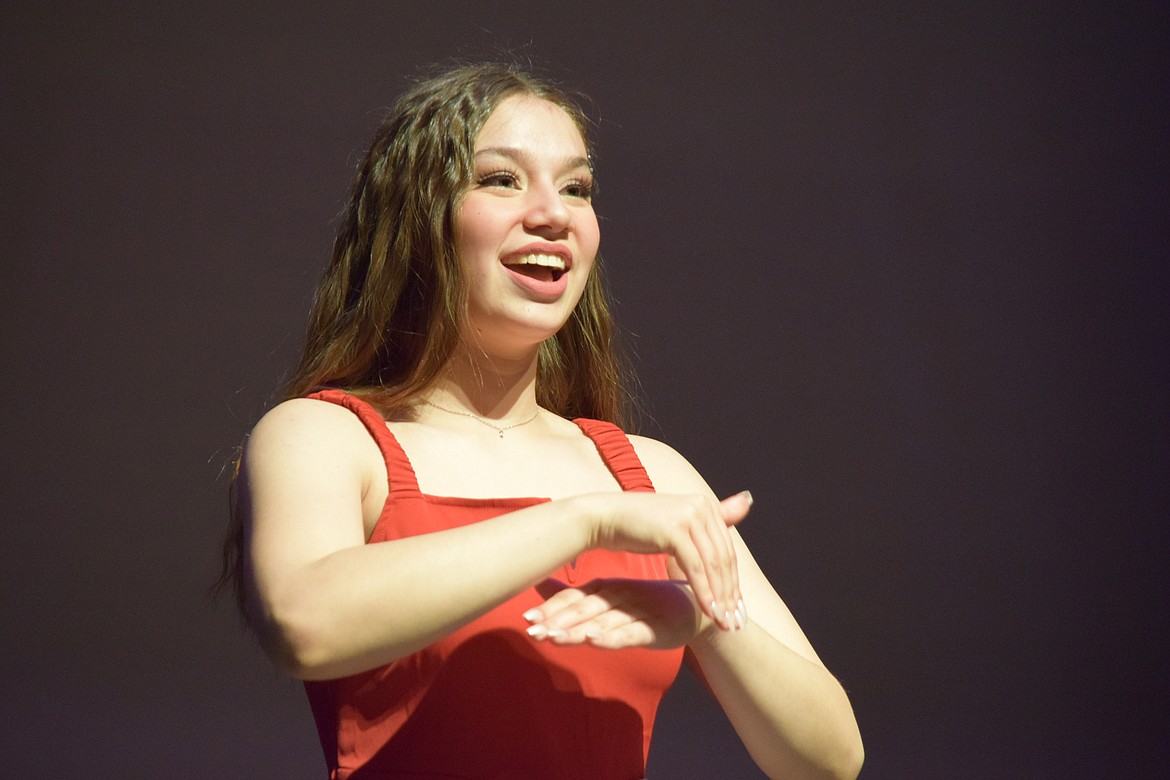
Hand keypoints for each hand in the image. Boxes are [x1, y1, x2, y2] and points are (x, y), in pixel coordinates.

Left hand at [523, 577, 719, 649]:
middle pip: (584, 609)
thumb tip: (536, 583)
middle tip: (533, 631)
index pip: (575, 598)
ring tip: (555, 637)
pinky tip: (594, 640)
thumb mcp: (606, 597)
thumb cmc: (645, 603)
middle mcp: (619, 596)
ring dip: (578, 630)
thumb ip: (572, 595)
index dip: (551, 608)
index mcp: (606, 588)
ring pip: (604, 621)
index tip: (527, 620)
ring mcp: (638, 612)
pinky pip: (632, 633)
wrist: (695, 607)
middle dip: (557, 621)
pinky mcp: (656, 629)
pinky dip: (612, 637)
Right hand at [585, 490, 751, 630]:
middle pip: (724, 558)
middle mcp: (701, 505)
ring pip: (713, 565)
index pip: (726, 550)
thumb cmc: (635, 526)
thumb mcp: (675, 525)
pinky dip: (704, 592)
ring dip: (721, 598)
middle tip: (735, 623)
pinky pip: (696, 567)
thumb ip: (708, 523)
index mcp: (705, 503)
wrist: (601, 519)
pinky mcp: (675, 530)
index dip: (733, 582)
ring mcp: (689, 515)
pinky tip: (708, 611)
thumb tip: (748, 499)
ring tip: (724, 623)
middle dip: (731, 594)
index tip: (737, 610)